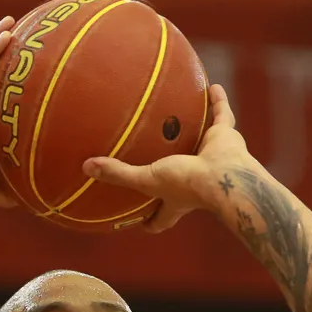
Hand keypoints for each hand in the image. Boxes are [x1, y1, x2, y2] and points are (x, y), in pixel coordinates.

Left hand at [81, 84, 250, 232]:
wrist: (224, 175)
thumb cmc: (187, 183)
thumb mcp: (147, 180)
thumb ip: (119, 174)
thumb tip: (86, 167)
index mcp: (177, 199)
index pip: (162, 218)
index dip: (151, 222)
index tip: (140, 224)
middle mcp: (194, 179)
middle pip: (180, 176)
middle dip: (171, 172)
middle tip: (158, 162)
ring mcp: (210, 157)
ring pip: (200, 143)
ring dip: (194, 130)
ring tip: (181, 118)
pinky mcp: (225, 138)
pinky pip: (221, 115)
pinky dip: (217, 101)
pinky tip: (211, 87)